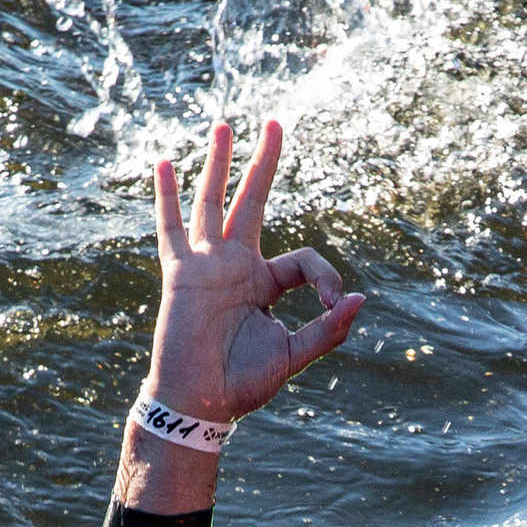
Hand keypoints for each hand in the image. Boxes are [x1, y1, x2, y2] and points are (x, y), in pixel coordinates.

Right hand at [137, 118, 363, 460]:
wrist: (199, 403)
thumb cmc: (242, 384)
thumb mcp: (294, 354)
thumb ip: (327, 329)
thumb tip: (359, 298)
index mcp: (264, 284)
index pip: (303, 259)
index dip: (325, 276)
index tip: (332, 304)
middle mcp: (235, 266)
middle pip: (252, 201)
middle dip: (265, 163)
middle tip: (276, 123)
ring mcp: (207, 265)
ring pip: (214, 203)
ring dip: (221, 164)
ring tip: (226, 126)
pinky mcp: (183, 272)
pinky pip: (172, 228)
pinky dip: (168, 197)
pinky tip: (168, 165)